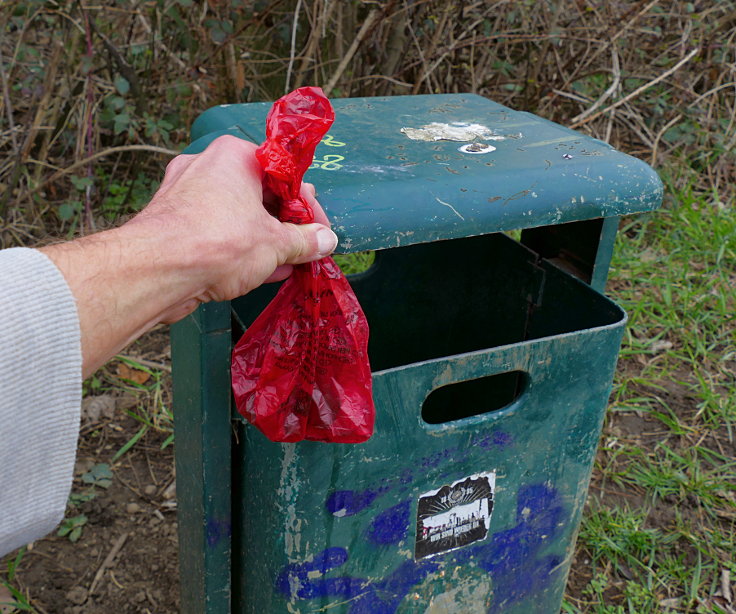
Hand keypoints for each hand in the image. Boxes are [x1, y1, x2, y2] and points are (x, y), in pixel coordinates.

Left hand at [129, 135, 337, 322]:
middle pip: (259, 194)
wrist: (156, 270)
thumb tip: (326, 241)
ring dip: (263, 240)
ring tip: (284, 265)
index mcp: (235, 155)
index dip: (307, 207)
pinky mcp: (172, 221)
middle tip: (303, 249)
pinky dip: (237, 248)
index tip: (320, 232)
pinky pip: (215, 230)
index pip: (284, 175)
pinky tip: (256, 272)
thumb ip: (305, 241)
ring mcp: (185, 193)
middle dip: (284, 225)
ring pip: (236, 215)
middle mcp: (207, 165)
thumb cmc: (219, 243)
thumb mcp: (275, 244)